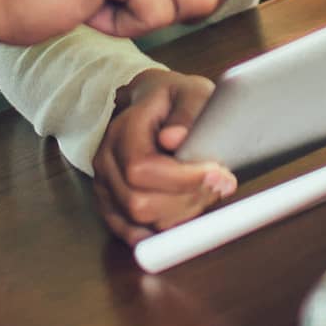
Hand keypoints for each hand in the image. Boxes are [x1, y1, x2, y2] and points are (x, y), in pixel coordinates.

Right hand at [91, 67, 230, 244]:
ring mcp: (105, 185)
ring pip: (140, 221)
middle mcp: (106, 160)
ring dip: (180, 215)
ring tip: (204, 192)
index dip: (182, 179)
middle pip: (139, 203)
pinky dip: (159, 234)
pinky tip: (181, 220)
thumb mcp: (190, 91)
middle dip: (186, 200)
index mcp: (122, 130)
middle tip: (219, 184)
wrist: (152, 104)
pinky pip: (130, 232)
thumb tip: (175, 139)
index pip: (142, 168)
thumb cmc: (173, 100)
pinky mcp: (111, 203)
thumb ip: (187, 112)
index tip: (218, 174)